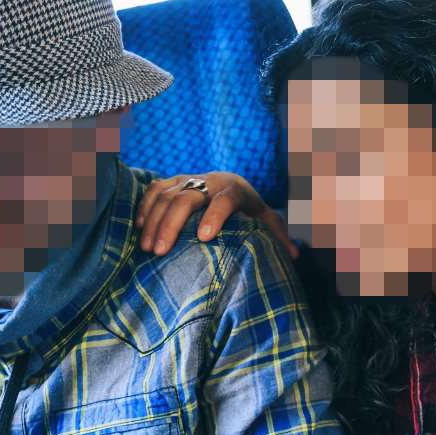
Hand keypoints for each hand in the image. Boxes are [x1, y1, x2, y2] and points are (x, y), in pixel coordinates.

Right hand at [136, 171, 296, 258]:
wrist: (231, 184)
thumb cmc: (249, 211)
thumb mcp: (266, 221)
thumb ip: (278, 237)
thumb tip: (296, 255)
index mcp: (235, 190)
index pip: (224, 200)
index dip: (214, 216)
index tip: (204, 237)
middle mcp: (209, 181)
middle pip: (187, 198)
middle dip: (171, 224)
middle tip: (160, 252)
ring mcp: (188, 178)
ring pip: (166, 195)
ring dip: (153, 221)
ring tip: (147, 248)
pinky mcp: (173, 181)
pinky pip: (154, 190)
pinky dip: (145, 207)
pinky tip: (139, 228)